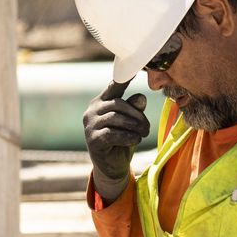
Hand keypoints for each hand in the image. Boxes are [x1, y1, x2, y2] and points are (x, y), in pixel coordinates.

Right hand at [83, 79, 148, 202]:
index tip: (134, 68)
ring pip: (116, 118)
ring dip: (134, 126)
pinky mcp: (92, 140)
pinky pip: (113, 134)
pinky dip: (128, 137)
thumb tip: (141, 97)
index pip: (113, 87)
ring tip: (143, 134)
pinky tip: (135, 140)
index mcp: (101, 102)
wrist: (112, 168)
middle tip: (147, 127)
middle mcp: (91, 111)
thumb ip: (135, 110)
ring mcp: (89, 126)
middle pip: (118, 104)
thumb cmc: (123, 141)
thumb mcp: (131, 123)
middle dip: (137, 115)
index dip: (123, 78)